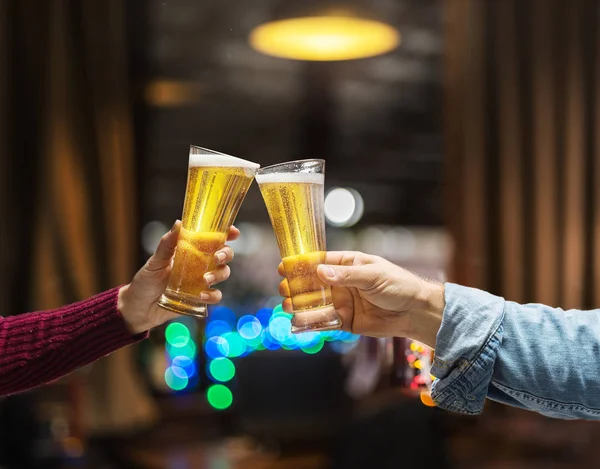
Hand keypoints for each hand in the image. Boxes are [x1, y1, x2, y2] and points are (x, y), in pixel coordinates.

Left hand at [118, 220, 238, 333]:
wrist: (138, 307)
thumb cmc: (146, 280)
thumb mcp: (155, 260)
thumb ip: (168, 243)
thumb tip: (179, 223)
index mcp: (192, 251)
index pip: (214, 239)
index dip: (227, 234)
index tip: (233, 232)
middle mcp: (201, 264)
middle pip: (224, 255)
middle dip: (226, 254)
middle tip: (217, 257)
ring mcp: (202, 282)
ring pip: (223, 273)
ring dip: (219, 275)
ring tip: (205, 280)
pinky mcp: (200, 299)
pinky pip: (215, 296)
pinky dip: (211, 295)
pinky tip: (199, 296)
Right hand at [278, 251, 444, 347]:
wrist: (414, 312)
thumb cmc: (398, 285)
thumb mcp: (372, 276)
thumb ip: (346, 276)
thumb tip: (320, 272)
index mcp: (348, 264)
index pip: (320, 262)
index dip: (301, 264)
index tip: (284, 267)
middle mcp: (341, 282)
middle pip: (313, 284)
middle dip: (297, 287)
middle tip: (284, 290)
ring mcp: (342, 302)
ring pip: (315, 304)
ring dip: (301, 306)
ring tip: (287, 307)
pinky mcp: (345, 321)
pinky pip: (324, 322)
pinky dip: (311, 323)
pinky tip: (298, 324)